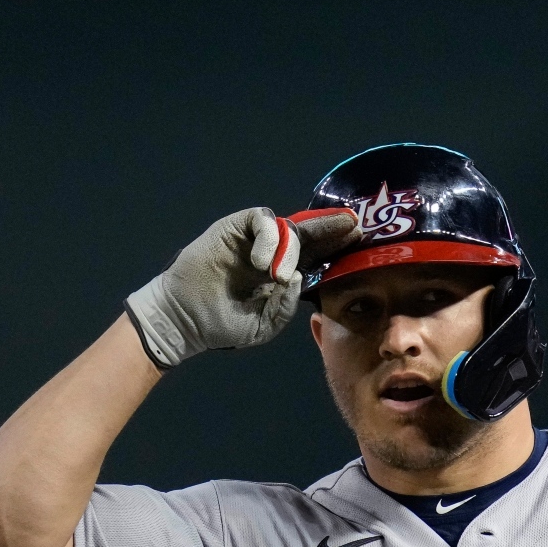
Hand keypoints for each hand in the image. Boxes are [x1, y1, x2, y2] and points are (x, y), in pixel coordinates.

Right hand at [124, 206, 359, 367]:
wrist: (185, 319)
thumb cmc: (222, 324)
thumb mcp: (264, 325)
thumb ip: (285, 306)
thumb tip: (300, 277)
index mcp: (283, 273)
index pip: (317, 255)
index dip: (338, 247)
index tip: (361, 241)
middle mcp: (272, 252)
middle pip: (310, 233)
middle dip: (332, 228)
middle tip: (355, 224)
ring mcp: (253, 239)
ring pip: (286, 228)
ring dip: (291, 248)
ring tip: (279, 274)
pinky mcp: (233, 229)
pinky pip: (259, 221)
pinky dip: (267, 238)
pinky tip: (263, 263)